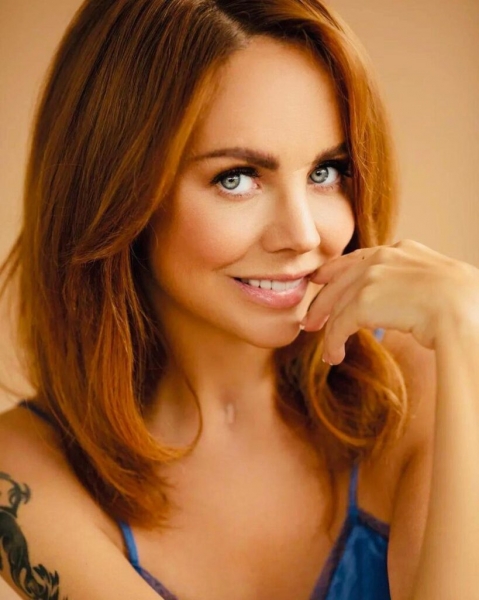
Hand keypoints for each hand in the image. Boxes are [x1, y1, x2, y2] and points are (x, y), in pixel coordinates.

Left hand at [301, 239, 478, 364]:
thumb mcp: (438, 282)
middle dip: (322, 302)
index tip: (320, 281)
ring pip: (337, 305)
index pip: (358, 259)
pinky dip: (334, 343)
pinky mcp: (363, 301)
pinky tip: (334, 356)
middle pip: (339, 280)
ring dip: (328, 330)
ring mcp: (371, 277)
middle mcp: (382, 258)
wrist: (464, 309)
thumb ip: (415, 284)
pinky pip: (339, 326)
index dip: (335, 272)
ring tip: (325, 347)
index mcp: (401, 250)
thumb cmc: (465, 303)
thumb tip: (411, 302)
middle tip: (311, 320)